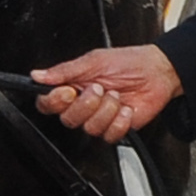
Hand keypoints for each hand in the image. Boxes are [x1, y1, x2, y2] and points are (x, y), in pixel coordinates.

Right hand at [32, 45, 180, 140]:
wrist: (157, 72)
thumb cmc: (128, 63)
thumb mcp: (93, 61)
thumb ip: (64, 71)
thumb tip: (38, 75)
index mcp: (72, 87)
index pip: (48, 104)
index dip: (55, 101)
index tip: (68, 90)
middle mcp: (83, 105)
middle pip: (67, 119)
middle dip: (86, 104)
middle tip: (100, 88)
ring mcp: (99, 118)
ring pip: (89, 128)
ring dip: (106, 110)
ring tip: (116, 95)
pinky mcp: (115, 129)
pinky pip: (109, 135)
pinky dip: (119, 121)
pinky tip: (126, 108)